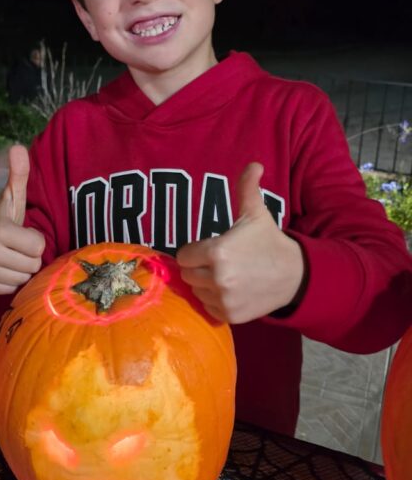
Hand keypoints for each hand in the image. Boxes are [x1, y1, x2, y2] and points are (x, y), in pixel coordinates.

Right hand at [0, 144, 44, 294]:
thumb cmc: (4, 219)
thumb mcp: (13, 198)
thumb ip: (19, 174)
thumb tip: (18, 147)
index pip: (38, 246)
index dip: (35, 240)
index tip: (22, 233)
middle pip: (32, 265)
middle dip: (29, 256)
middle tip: (17, 247)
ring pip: (23, 279)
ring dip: (21, 269)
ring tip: (10, 256)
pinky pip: (11, 289)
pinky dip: (10, 280)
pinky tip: (3, 268)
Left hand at [176, 162, 305, 323]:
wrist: (294, 275)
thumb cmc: (270, 242)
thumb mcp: (257, 213)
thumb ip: (247, 188)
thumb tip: (254, 164)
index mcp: (217, 251)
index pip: (184, 255)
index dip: (194, 251)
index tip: (208, 249)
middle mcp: (217, 278)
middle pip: (187, 275)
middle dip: (198, 268)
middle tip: (217, 263)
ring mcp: (223, 299)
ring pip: (196, 292)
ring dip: (205, 285)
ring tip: (226, 276)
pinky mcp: (230, 315)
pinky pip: (208, 308)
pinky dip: (215, 301)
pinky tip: (231, 290)